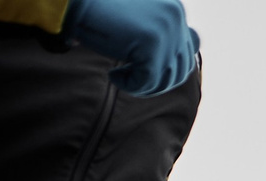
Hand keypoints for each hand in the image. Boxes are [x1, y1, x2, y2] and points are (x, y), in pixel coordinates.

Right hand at [65, 0, 197, 97]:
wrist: (77, 2)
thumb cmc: (101, 16)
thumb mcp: (138, 25)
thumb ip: (163, 39)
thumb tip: (183, 68)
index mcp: (174, 11)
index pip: (188, 53)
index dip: (166, 71)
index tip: (140, 69)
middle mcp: (175, 17)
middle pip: (180, 70)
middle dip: (155, 83)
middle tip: (129, 78)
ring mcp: (166, 29)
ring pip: (164, 79)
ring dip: (141, 86)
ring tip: (120, 76)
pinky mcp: (151, 42)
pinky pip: (147, 81)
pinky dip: (129, 85)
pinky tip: (113, 75)